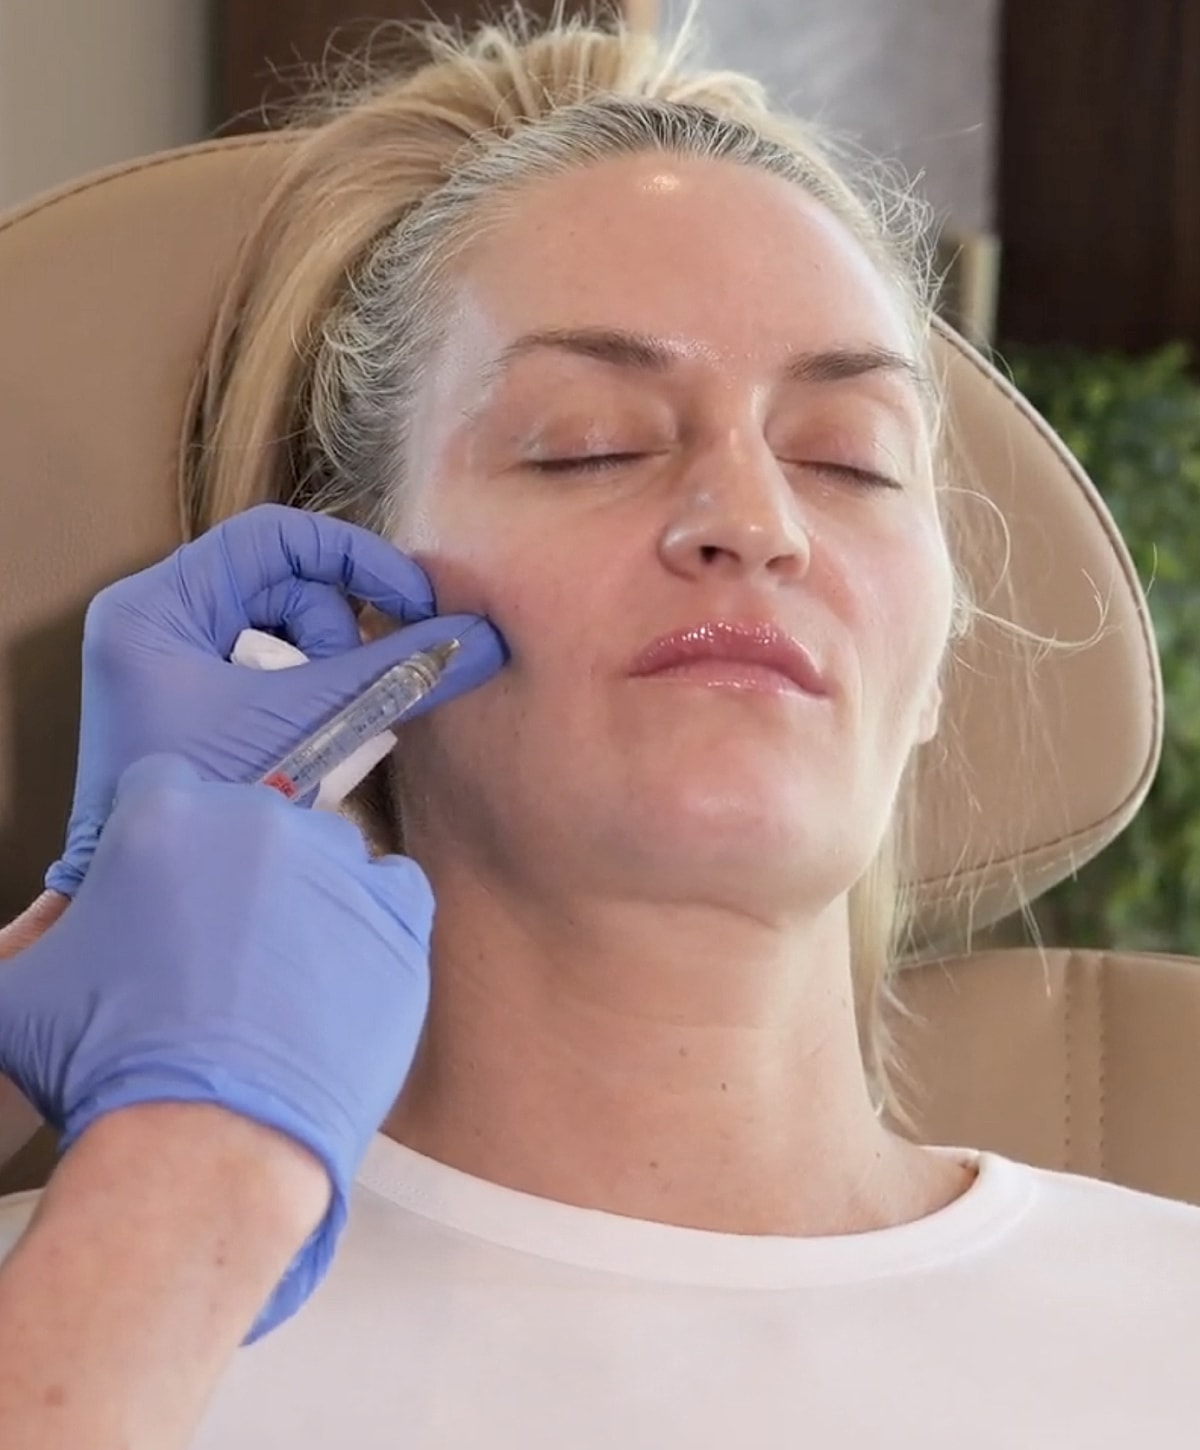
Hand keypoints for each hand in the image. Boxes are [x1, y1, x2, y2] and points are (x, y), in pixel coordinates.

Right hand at [1, 754, 433, 1338]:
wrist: (208, 1141)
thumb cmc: (107, 1067)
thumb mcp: (25, 988)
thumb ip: (42, 933)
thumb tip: (53, 937)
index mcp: (164, 814)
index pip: (163, 788)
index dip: (160, 840)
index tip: (162, 884)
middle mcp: (256, 821)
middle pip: (248, 821)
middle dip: (230, 871)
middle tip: (217, 947)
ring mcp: (336, 863)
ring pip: (321, 855)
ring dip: (303, 896)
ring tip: (278, 976)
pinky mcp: (397, 913)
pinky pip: (391, 892)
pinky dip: (369, 923)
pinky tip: (339, 974)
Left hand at [46, 503, 504, 895]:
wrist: (166, 905)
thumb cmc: (220, 809)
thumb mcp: (312, 726)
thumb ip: (397, 673)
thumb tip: (485, 640)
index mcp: (155, 609)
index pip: (274, 538)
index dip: (356, 559)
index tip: (416, 602)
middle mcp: (151, 620)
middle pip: (280, 579)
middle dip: (339, 625)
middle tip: (371, 677)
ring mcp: (165, 657)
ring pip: (279, 619)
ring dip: (326, 659)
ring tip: (338, 714)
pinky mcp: (186, 693)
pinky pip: (265, 658)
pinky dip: (306, 683)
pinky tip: (320, 725)